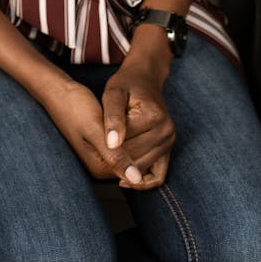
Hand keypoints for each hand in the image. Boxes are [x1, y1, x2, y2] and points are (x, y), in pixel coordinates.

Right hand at [39, 78, 143, 186]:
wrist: (59, 92)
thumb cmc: (76, 106)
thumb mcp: (96, 130)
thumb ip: (115, 155)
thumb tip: (136, 179)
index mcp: (100, 168)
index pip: (135, 167)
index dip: (144, 144)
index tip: (143, 121)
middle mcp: (101, 168)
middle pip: (133, 162)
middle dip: (141, 141)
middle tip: (138, 116)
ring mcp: (101, 158)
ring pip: (131, 152)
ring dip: (136, 136)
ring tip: (133, 115)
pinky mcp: (102, 147)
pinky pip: (124, 146)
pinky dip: (130, 134)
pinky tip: (128, 118)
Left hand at [101, 62, 175, 190]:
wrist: (145, 79)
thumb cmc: (125, 84)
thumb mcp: (112, 93)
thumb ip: (112, 117)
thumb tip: (113, 145)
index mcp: (153, 116)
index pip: (124, 143)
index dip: (105, 147)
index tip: (91, 145)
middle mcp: (166, 131)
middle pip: (134, 158)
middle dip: (114, 159)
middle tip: (95, 157)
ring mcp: (169, 141)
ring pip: (142, 169)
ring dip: (124, 170)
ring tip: (105, 163)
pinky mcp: (168, 149)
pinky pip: (157, 175)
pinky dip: (142, 182)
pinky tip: (123, 178)